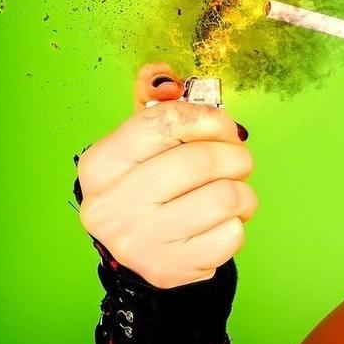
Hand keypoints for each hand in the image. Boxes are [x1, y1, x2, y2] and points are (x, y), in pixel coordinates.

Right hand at [75, 62, 257, 288]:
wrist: (142, 250)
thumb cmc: (148, 185)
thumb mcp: (141, 141)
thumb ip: (154, 102)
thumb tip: (161, 74)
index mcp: (100, 165)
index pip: (161, 123)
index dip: (206, 117)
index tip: (223, 124)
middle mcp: (110, 206)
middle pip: (198, 161)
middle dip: (234, 155)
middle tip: (239, 159)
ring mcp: (138, 242)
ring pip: (224, 198)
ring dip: (243, 191)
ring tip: (235, 191)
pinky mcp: (169, 269)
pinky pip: (230, 235)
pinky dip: (237, 224)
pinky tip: (221, 222)